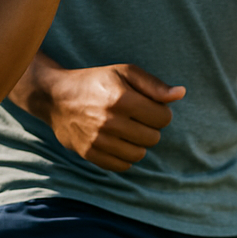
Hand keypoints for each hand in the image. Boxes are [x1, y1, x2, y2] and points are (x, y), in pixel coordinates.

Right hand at [33, 63, 185, 171]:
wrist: (56, 97)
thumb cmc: (95, 81)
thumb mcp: (124, 72)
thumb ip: (154, 85)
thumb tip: (180, 94)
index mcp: (121, 98)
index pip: (163, 117)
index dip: (161, 112)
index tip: (149, 107)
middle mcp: (110, 121)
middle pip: (153, 137)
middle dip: (150, 127)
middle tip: (137, 118)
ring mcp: (99, 140)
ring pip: (139, 154)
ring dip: (138, 143)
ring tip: (127, 129)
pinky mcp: (90, 154)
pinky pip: (122, 165)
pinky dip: (124, 155)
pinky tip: (117, 141)